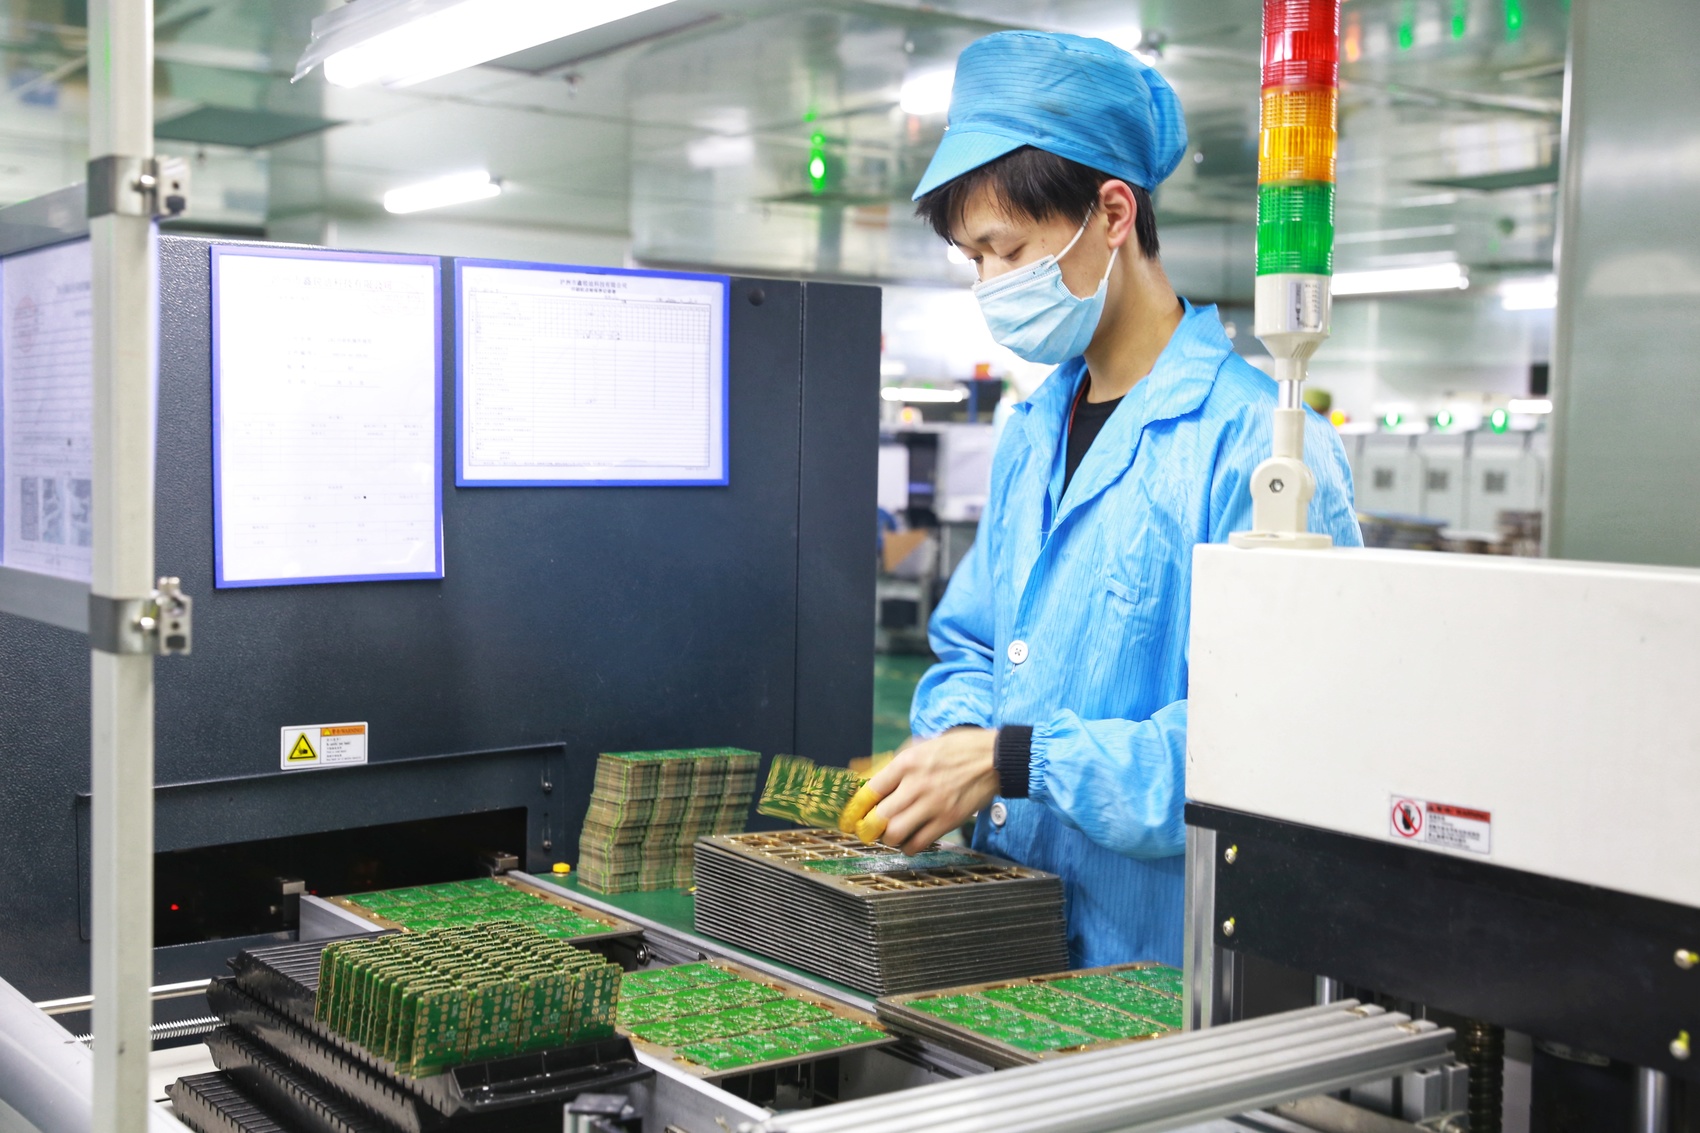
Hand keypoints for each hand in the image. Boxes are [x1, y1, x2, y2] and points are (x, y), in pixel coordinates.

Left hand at [859, 728, 999, 854]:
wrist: (994, 758)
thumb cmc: (957, 749)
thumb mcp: (920, 745)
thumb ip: (893, 763)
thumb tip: (865, 777)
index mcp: (907, 762)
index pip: (869, 791)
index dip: (854, 809)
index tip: (849, 817)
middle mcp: (917, 784)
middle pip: (878, 817)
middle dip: (866, 828)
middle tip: (865, 830)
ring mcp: (933, 805)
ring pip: (895, 834)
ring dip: (887, 838)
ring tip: (888, 834)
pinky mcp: (948, 820)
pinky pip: (919, 843)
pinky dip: (908, 847)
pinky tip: (909, 840)